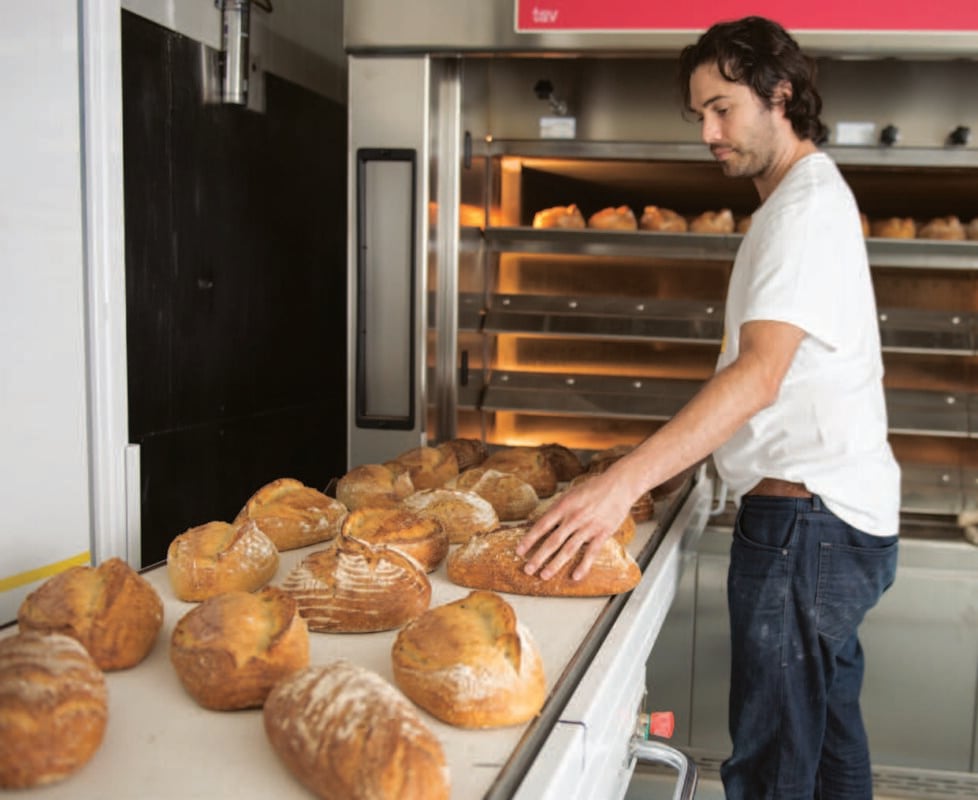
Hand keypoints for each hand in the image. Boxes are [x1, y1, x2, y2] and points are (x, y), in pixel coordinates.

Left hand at [516, 471, 633, 580]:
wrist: (619, 485)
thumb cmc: (593, 488)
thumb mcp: (570, 493)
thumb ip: (558, 508)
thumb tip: (543, 522)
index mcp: (563, 506)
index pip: (541, 526)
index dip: (529, 540)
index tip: (519, 551)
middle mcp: (573, 518)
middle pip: (552, 541)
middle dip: (538, 557)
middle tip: (528, 569)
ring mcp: (588, 527)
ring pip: (568, 550)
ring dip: (555, 564)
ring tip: (544, 575)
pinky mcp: (602, 533)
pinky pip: (591, 553)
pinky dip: (583, 566)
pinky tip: (575, 576)